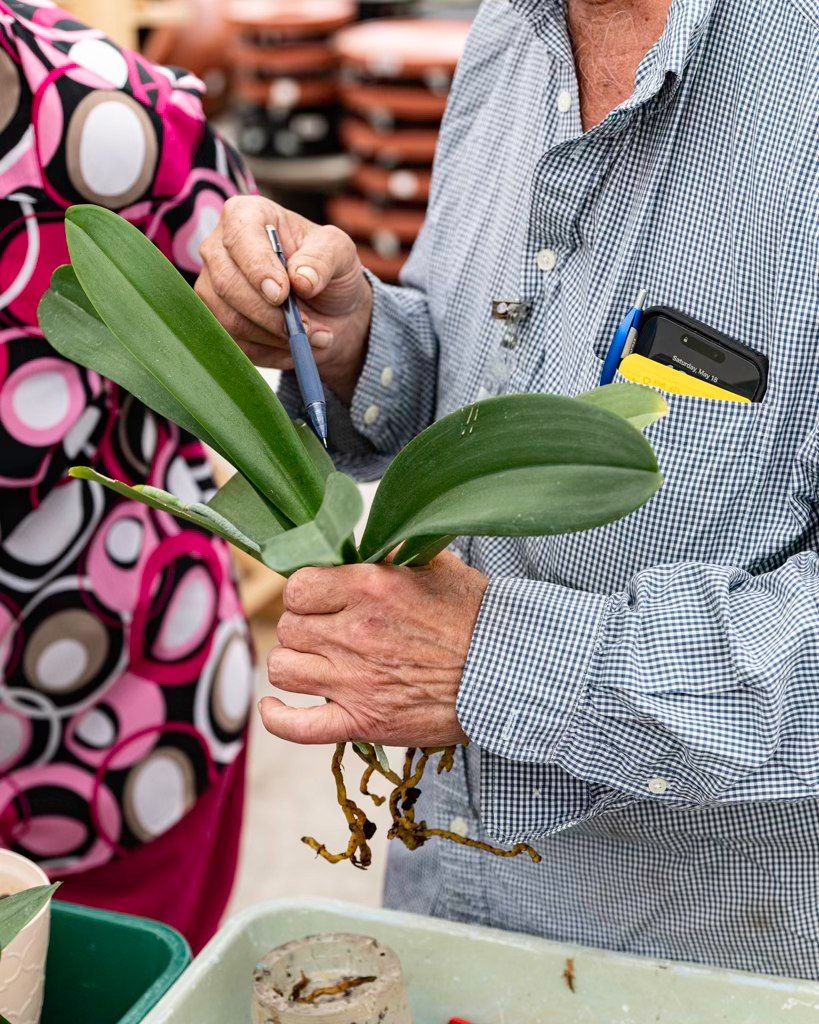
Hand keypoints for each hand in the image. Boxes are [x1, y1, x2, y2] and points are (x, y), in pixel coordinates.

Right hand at [195, 195, 372, 401]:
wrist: (328, 310)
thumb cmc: (328, 270)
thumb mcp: (340, 253)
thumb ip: (323, 258)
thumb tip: (301, 279)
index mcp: (247, 215)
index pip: (239, 238)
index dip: (258, 268)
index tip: (282, 294)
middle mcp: (219, 248)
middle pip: (226, 284)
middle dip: (269, 314)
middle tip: (306, 327)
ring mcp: (212, 287)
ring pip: (229, 319)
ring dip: (274, 336)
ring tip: (311, 336)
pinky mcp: (216, 322)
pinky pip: (235, 345)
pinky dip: (270, 352)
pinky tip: (293, 346)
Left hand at [261, 553, 487, 747]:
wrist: (505, 672)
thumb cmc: (477, 618)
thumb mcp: (437, 567)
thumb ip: (393, 555)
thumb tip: (363, 550)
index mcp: (370, 588)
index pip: (297, 587)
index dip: (304, 594)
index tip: (319, 600)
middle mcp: (354, 632)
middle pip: (288, 627)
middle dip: (303, 627)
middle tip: (326, 632)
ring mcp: (354, 681)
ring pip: (283, 669)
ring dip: (294, 664)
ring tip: (313, 663)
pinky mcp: (362, 721)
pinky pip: (295, 727)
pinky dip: (277, 718)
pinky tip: (275, 707)